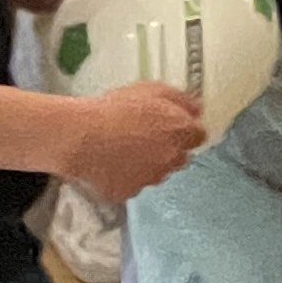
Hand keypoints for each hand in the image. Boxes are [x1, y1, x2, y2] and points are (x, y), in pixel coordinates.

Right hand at [65, 81, 204, 201]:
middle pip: (180, 157)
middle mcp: (171, 160)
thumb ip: (182, 100)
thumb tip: (197, 110)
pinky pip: (132, 185)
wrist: (82, 136)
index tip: (173, 126)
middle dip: (169, 148)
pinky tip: (112, 163)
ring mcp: (150, 179)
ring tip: (125, 148)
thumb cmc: (116, 108)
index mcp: (180, 132)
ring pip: (157, 172)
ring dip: (149, 163)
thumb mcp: (153, 89)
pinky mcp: (128, 193)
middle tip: (146, 137)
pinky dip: (126, 176)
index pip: (199, 136)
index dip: (186, 130)